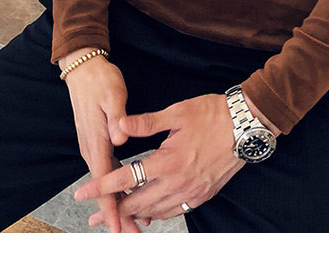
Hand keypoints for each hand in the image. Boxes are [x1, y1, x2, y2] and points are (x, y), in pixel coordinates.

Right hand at [58, 47, 138, 232]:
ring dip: (120, 202)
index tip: (118, 228)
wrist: (84, 70)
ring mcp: (94, 147)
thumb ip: (118, 117)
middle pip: (107, 189)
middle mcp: (92, 149)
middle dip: (119, 213)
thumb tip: (121, 136)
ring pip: (109, 182)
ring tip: (135, 222)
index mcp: (96, 141)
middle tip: (133, 234)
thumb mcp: (112, 94)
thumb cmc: (100, 81)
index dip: (112, 206)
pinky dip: (120, 185)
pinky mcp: (99, 142)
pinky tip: (131, 193)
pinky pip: (110, 171)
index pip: (105, 181)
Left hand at [74, 93, 249, 224]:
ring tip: (118, 216)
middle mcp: (177, 182)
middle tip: (93, 216)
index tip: (82, 193)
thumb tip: (119, 125)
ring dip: (134, 216)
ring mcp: (191, 192)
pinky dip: (157, 215)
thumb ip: (146, 122)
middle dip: (113, 210)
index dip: (102, 186)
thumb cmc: (212, 114)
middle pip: (137, 204)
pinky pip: (174, 212)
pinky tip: (149, 212)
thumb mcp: (177, 112)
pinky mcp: (203, 195)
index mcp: (167, 161)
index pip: (126, 178)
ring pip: (155, 213)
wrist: (246, 125)